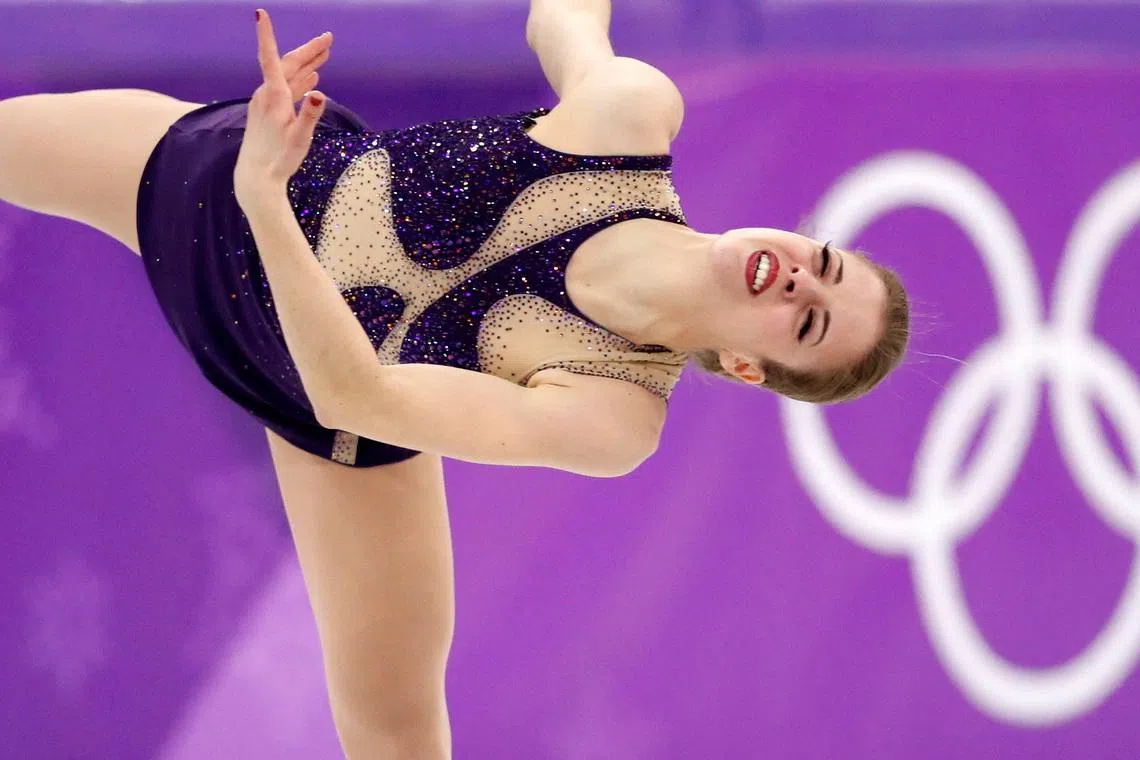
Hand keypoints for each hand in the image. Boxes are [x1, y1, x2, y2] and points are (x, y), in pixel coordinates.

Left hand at [234, 9, 331, 210]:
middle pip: (287, 64)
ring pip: (287, 75)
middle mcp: (266, 95)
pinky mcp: (267, 111)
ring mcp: (265, 103)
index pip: (269, 58)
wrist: (256, 178)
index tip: (260, 13)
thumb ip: (310, 114)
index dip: (266, 34)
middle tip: (329, 39)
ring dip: (306, 63)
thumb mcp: (300, 138)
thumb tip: (319, 93)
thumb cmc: (279, 159)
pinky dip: (300, 79)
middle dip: (309, 50)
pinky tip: (311, 78)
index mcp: (274, 96)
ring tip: (325, 53)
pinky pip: (285, 87)